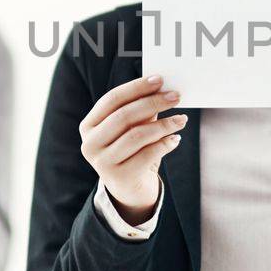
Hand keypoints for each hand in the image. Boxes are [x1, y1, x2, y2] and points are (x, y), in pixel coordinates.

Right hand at [79, 74, 184, 223]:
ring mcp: (102, 163)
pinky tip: (176, 139)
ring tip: (182, 119)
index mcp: (88, 126)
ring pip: (137, 135)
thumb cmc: (131, 152)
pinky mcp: (120, 178)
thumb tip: (161, 88)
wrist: (130, 190)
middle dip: (153, 103)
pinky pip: (147, 155)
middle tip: (176, 96)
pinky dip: (165, 144)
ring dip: (164, 124)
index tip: (160, 80)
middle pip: (124, 116)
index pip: (111, 100)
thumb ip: (139, 110)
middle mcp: (90, 144)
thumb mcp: (131, 129)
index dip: (136, 88)